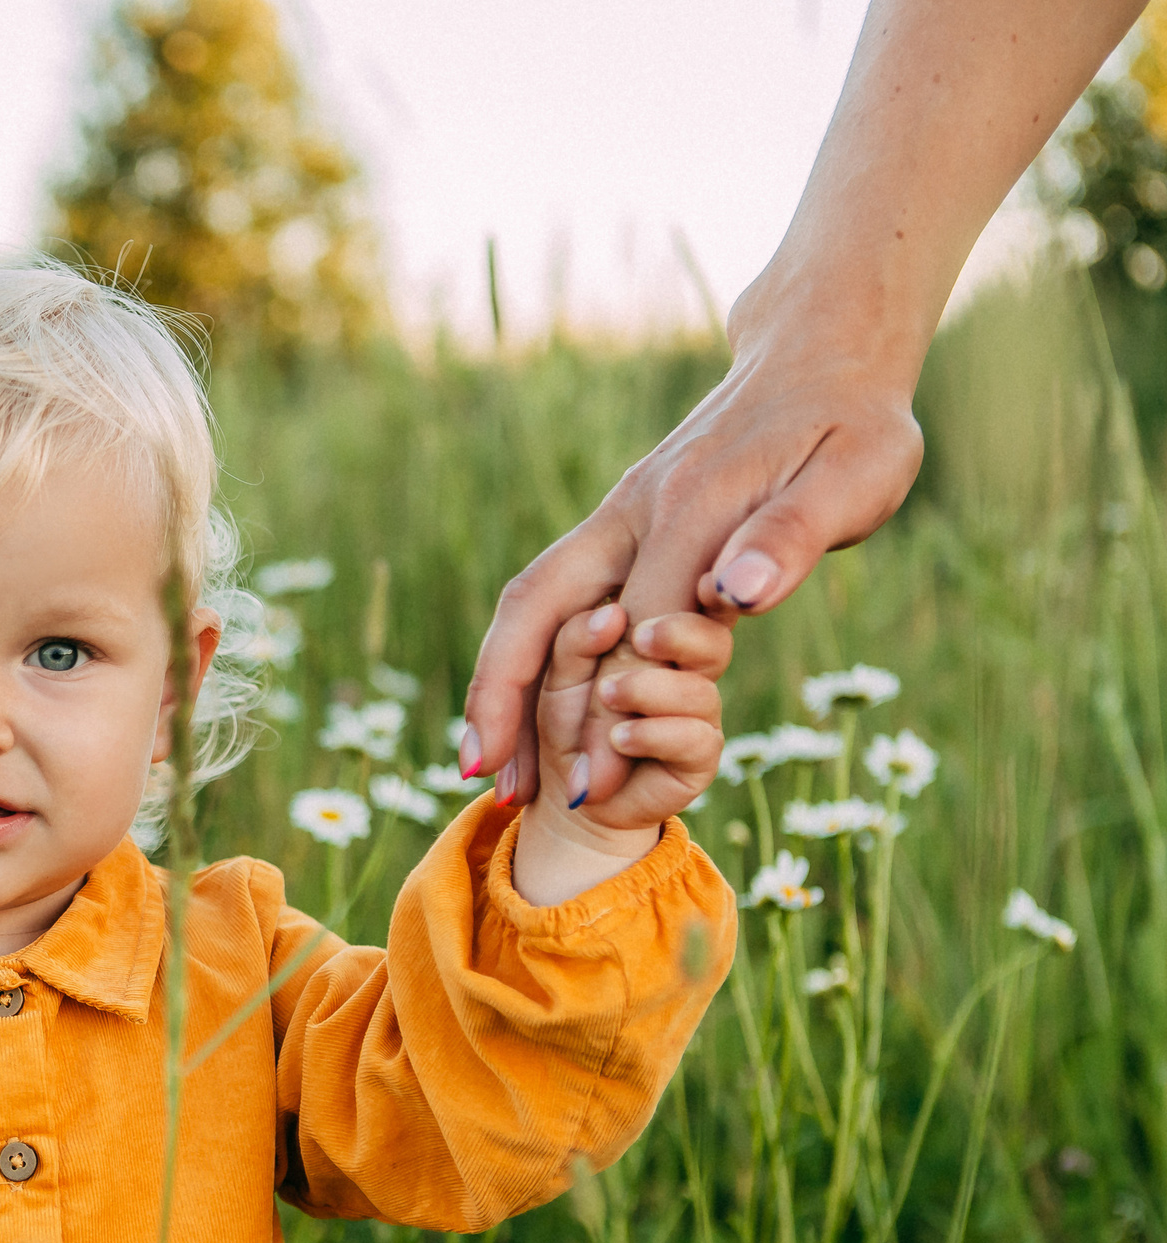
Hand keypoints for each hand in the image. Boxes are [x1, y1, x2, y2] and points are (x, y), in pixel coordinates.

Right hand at [460, 333, 921, 810]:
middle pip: (538, 608)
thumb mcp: (858, 473)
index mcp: (689, 507)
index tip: (594, 789)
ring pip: (532, 603)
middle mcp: (632, 511)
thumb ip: (795, 533)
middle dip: (501, 695)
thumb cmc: (856, 423)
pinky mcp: (620, 526)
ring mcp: (618, 517)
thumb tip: (740, 593)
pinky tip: (527, 712)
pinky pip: (555, 597)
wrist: (822, 354)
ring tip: (487, 766)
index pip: (636, 628)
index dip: (611, 714)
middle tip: (484, 780)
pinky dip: (525, 658)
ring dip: (497, 683)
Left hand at [509, 605, 728, 907]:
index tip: (689, 582)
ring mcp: (701, 701)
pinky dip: (651, 733)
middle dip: (678, 631)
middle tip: (641, 637)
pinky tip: (620, 737)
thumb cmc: (566, 719)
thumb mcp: (556, 672)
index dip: (697, 577)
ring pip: (704, 676)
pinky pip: (694, 733)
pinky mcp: (702, 750)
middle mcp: (692, 656)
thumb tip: (612, 616)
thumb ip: (576, 641)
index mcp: (660, 621)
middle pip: (712, 625)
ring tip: (609, 694)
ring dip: (648, 686)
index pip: (690, 586)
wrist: (572, 793)